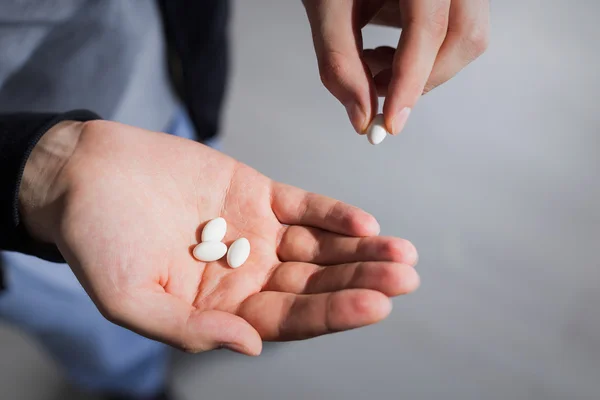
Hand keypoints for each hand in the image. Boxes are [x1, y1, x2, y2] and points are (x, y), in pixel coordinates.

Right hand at [20, 120, 419, 354]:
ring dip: (361, 250)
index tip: (375, 305)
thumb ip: (188, 328)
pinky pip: (303, 206)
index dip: (332, 314)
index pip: (289, 318)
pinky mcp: (256, 192)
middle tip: (406, 279)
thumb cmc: (97, 241)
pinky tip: (362, 222)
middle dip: (362, 281)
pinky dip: (333, 214)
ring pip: (320, 247)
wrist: (84, 176)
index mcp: (222, 307)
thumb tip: (249, 345)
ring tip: (401, 253)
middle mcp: (247, 273)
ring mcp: (255, 232)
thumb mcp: (129, 298)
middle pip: (316, 284)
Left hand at [303, 0, 489, 133]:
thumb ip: (339, 61)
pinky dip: (425, 58)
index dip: (410, 79)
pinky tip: (389, 53)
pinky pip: (458, 35)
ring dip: (423, 70)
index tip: (390, 121)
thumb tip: (362, 116)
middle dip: (421, 79)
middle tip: (376, 90)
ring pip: (467, 40)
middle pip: (463, 37)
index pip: (429, 27)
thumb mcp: (326, 6)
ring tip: (374, 63)